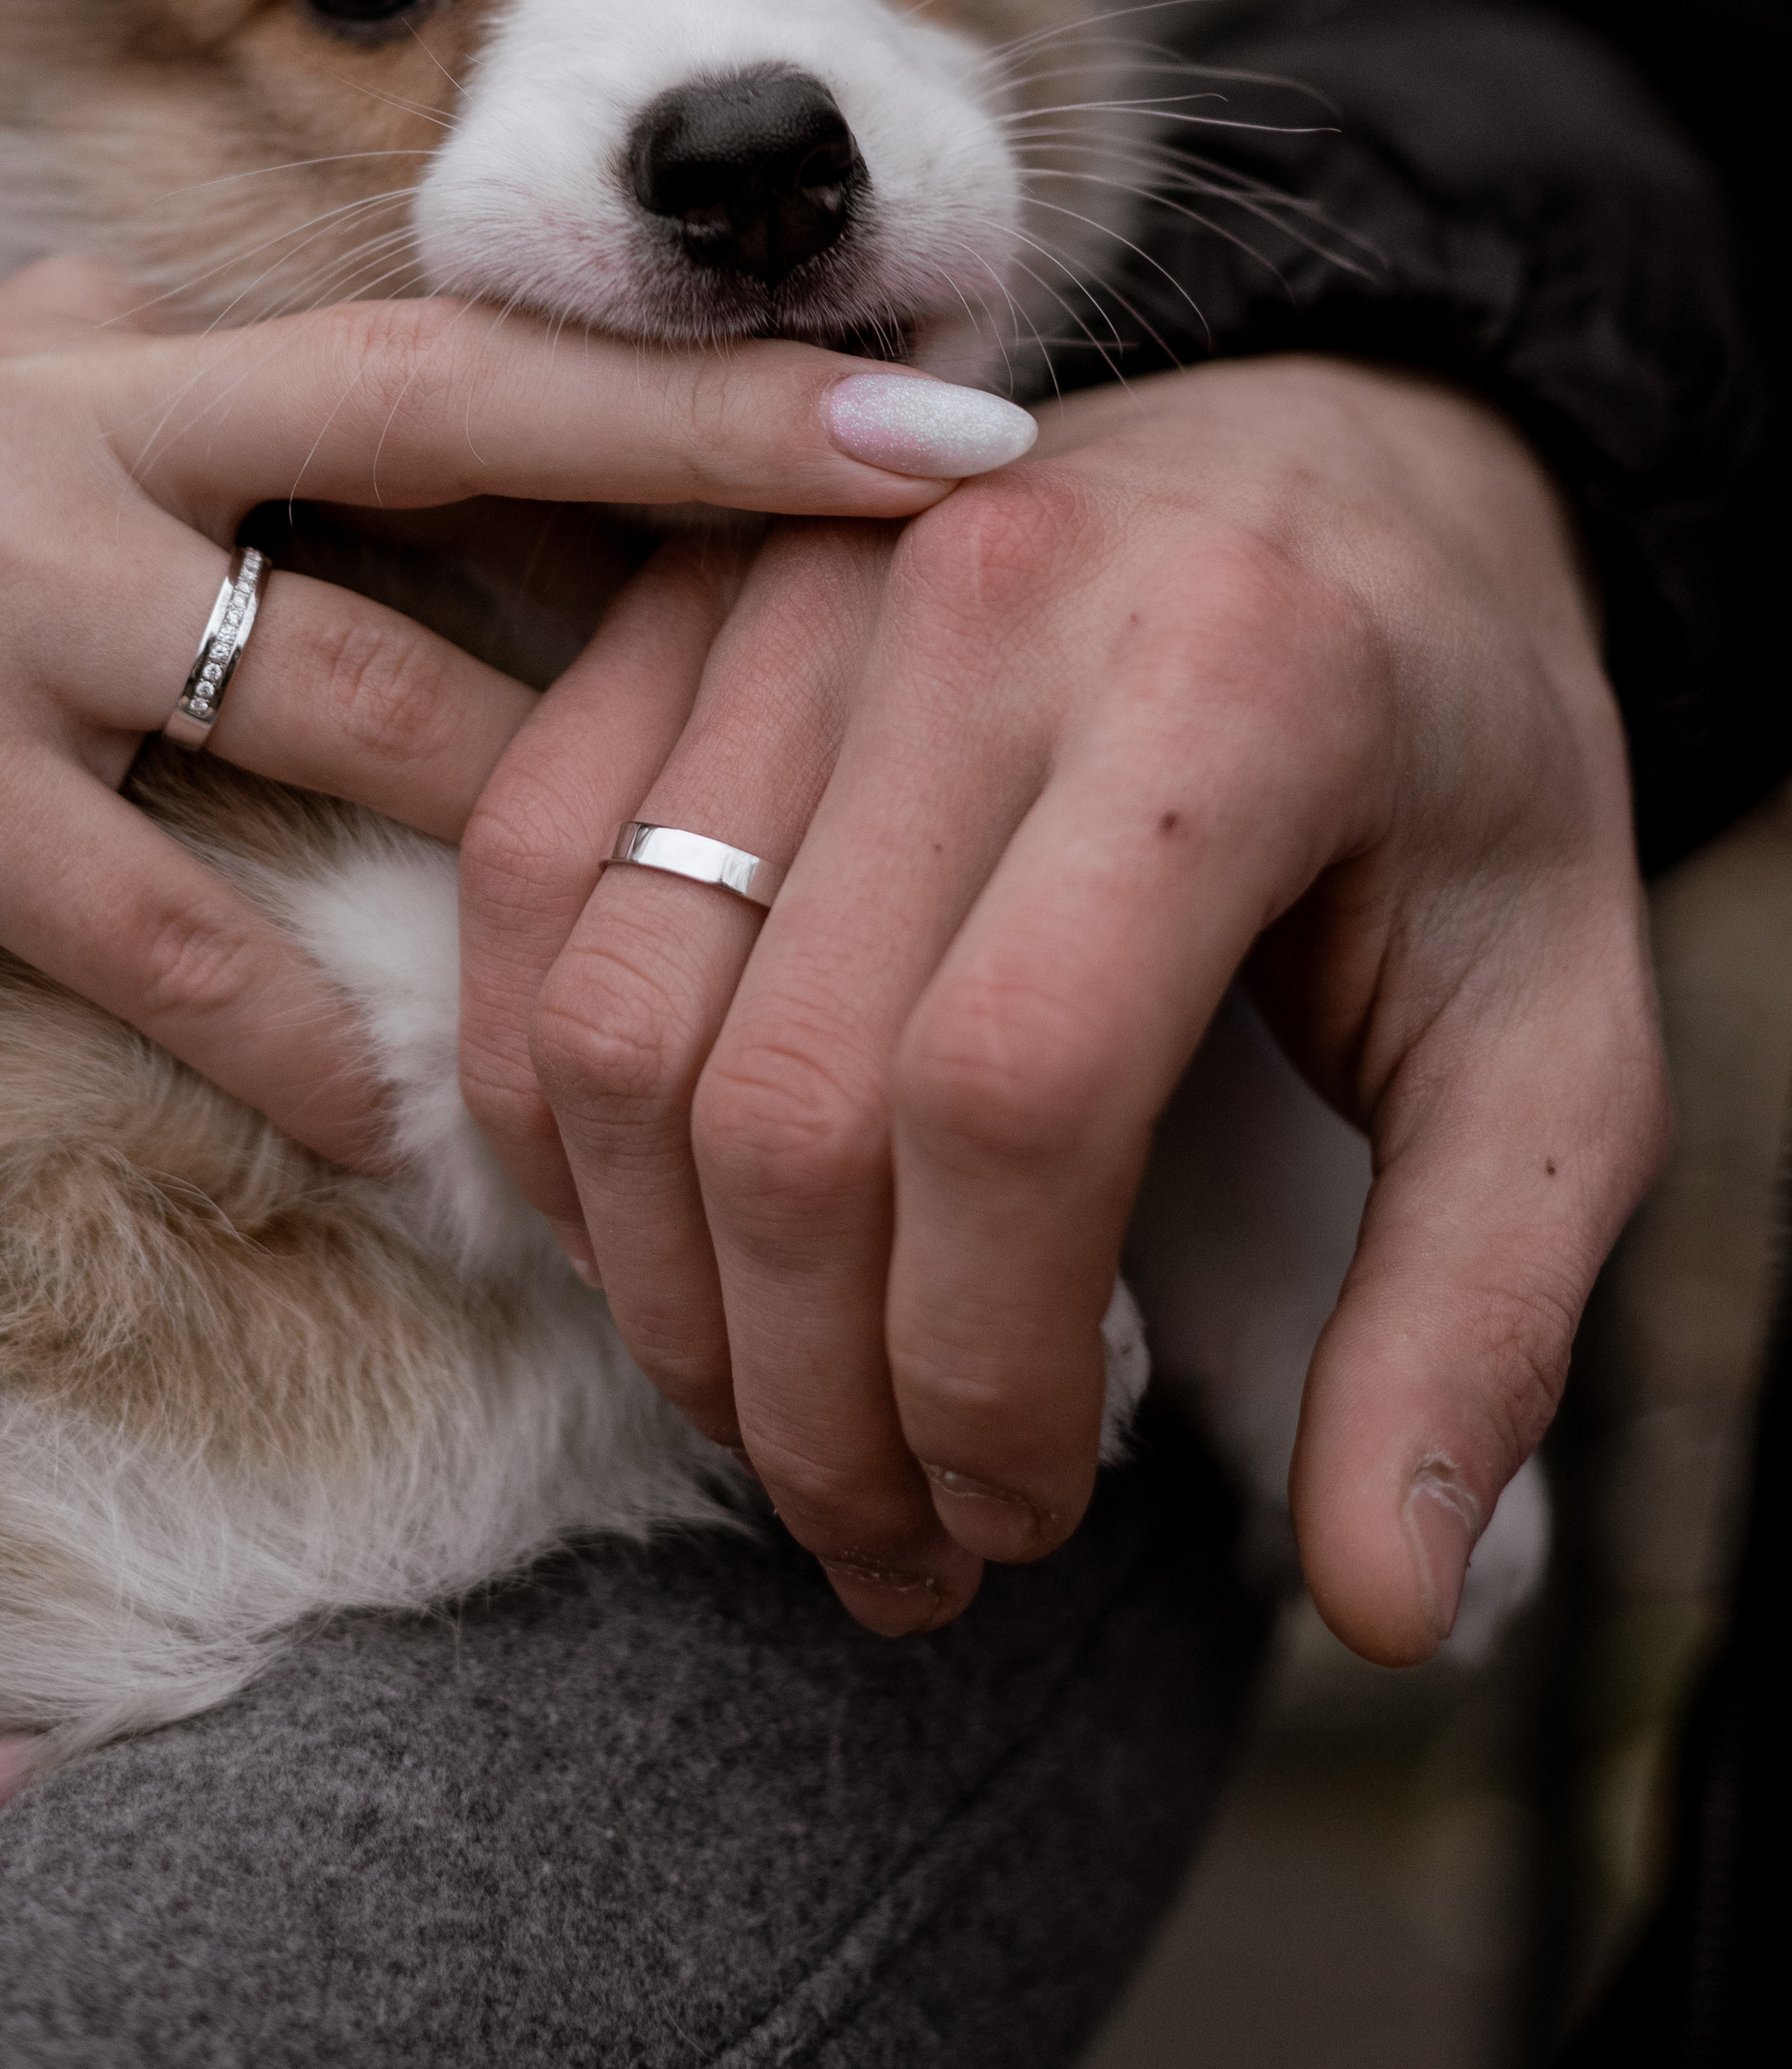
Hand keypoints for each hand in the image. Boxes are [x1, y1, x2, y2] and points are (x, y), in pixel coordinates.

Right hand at [0, 262, 1010, 1154]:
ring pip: (352, 689)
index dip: (688, 361)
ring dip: (551, 826)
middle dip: (719, 446)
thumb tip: (456, 536)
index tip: (919, 388)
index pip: (444, 336)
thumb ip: (189, 472)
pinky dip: (298, 1028)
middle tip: (956, 486)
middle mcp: (62, 411)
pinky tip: (403, 1126)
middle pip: (450, 411)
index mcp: (97, 332)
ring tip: (722, 935)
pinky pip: (170, 920)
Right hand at [459, 356, 1666, 1663]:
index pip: (1009, 1098)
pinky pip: (520, 873)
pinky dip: (542, 1107)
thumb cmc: (1455, 776)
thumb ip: (1479, 1314)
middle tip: (897, 1539)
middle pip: (781, 1091)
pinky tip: (656, 1240)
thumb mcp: (1559, 1034)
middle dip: (810, 1396)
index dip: (979, 1370)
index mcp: (1236, 688)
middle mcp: (983, 596)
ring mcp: (801, 572)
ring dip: (660, 1290)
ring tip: (777, 1422)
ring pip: (610, 1010)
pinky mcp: (686, 584)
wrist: (1343, 474)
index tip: (1029, 1509)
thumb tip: (1379, 1605)